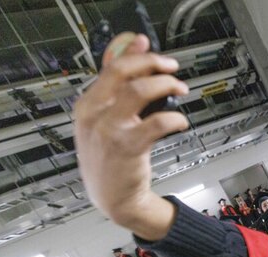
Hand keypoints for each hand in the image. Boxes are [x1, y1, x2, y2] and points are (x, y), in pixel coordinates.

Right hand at [73, 33, 188, 239]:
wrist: (114, 200)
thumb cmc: (112, 160)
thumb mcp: (105, 123)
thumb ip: (117, 90)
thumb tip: (132, 53)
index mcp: (87, 106)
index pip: (110, 67)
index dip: (134, 53)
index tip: (149, 45)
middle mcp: (94, 115)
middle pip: (122, 72)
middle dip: (152, 62)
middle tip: (172, 66)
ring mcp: (109, 130)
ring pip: (140, 91)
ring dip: (166, 84)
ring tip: (180, 88)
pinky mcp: (127, 147)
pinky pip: (157, 122)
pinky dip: (174, 117)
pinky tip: (180, 120)